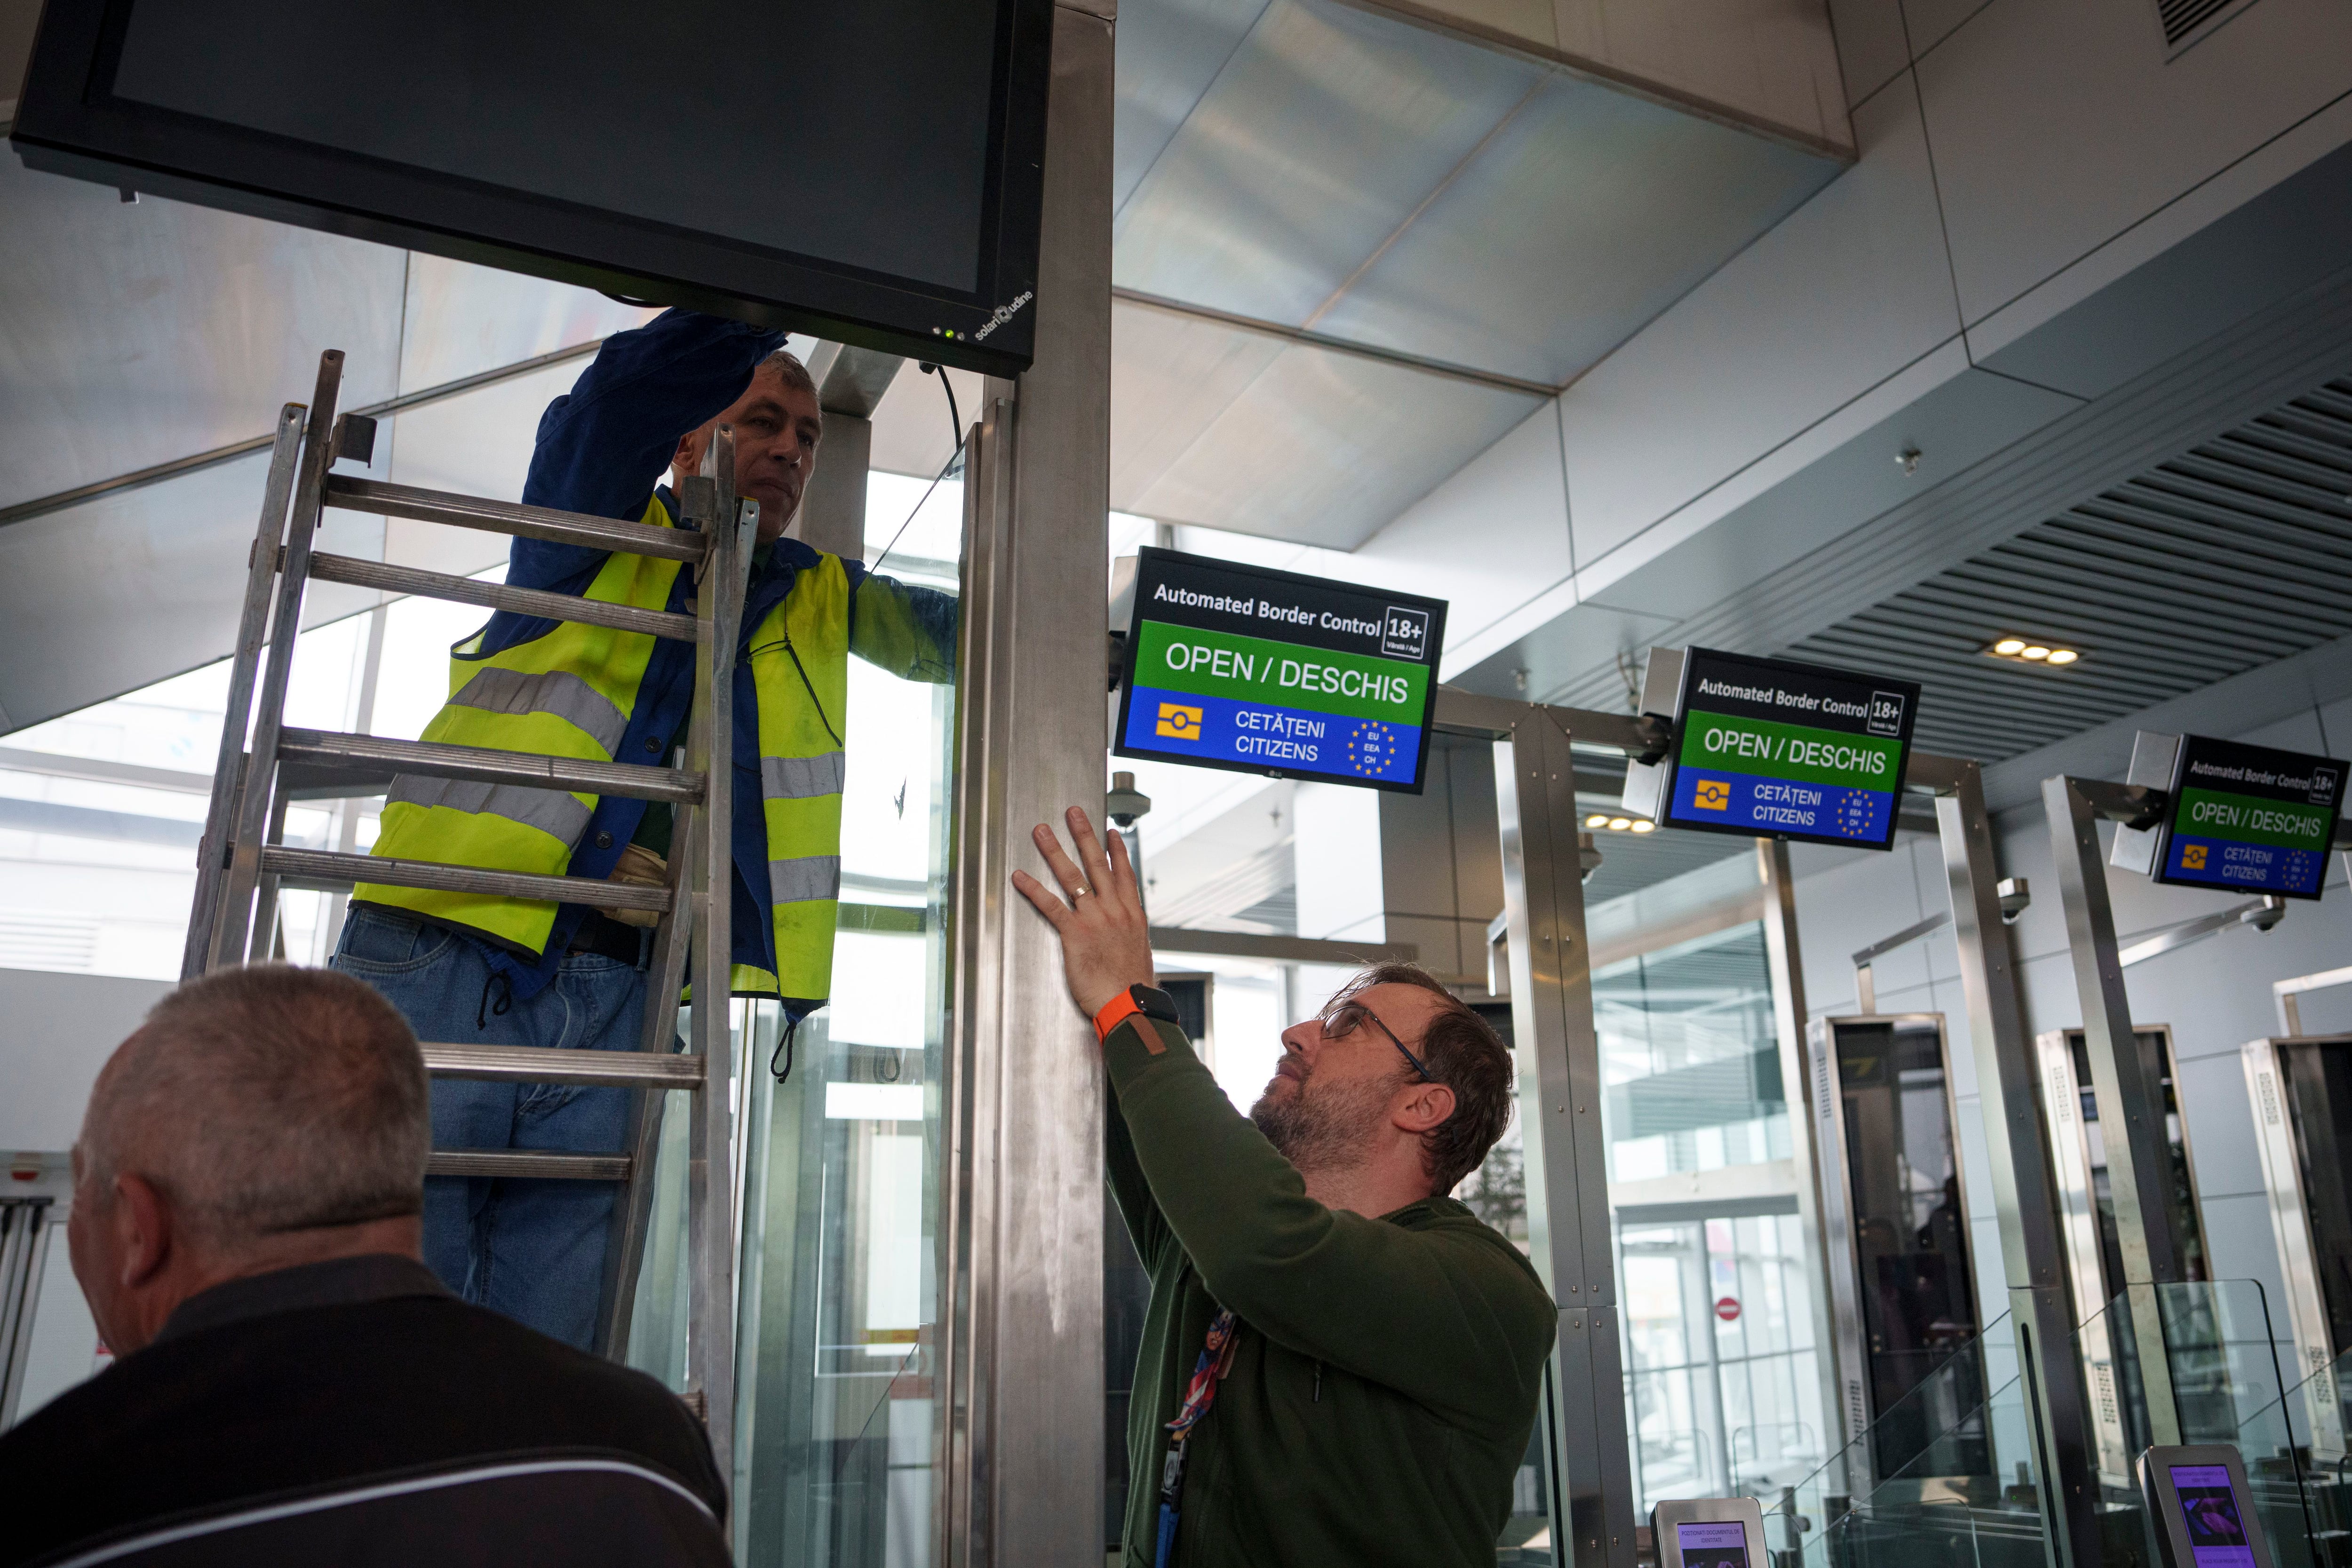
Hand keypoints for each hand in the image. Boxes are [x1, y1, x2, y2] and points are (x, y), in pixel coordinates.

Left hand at [1011, 806, 1155, 1020]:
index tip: (1111, 832)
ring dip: (1055, 851)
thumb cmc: (1132, 986)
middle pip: (1098, 865)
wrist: (1130, 1004)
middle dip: (1084, 836)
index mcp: (1132, 915)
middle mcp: (1115, 911)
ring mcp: (1095, 919)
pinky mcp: (1075, 934)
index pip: (1124, 874)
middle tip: (1073, 814)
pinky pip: (1051, 905)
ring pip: (1073, 877)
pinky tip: (1020, 876)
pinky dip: (1034, 889)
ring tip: (1042, 832)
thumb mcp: (1138, 953)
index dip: (1117, 850)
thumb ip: (1128, 935)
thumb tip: (1124, 932)